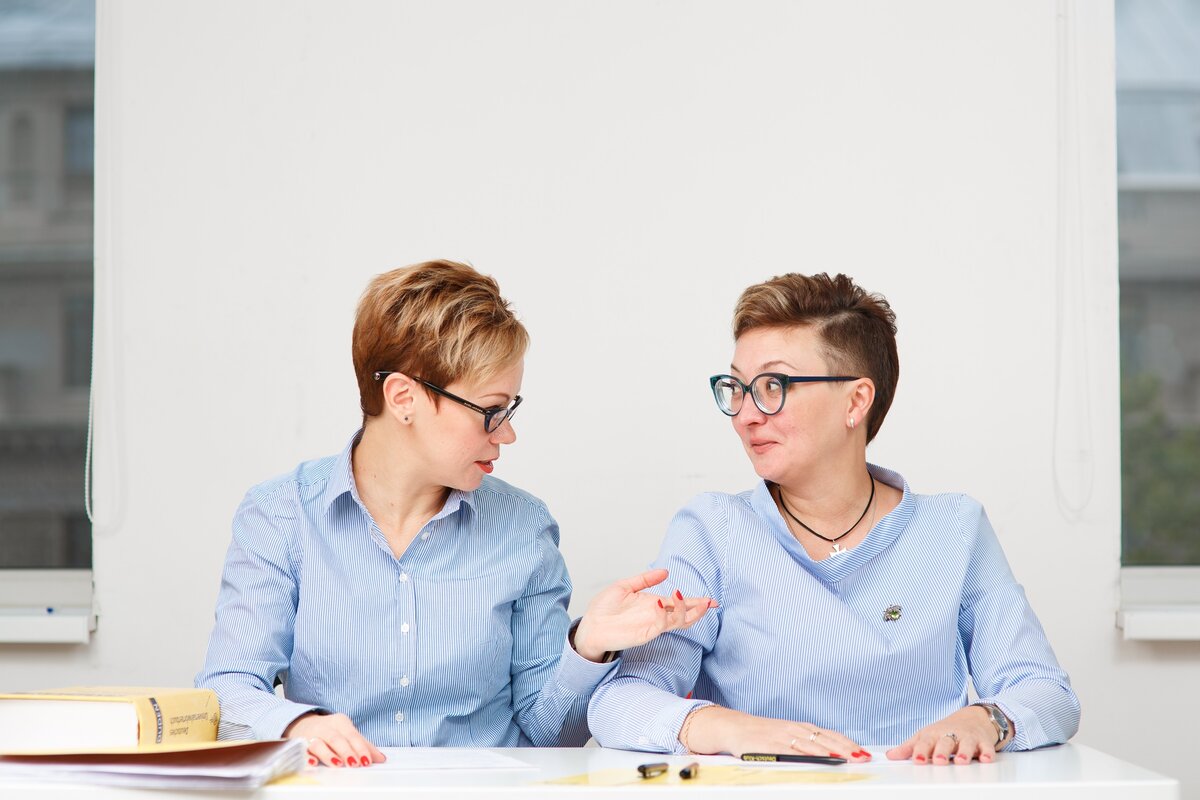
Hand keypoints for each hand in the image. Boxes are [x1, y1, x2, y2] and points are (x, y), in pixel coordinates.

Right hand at [284, 712, 386, 767]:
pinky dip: (307, 757)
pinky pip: (303, 750)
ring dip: (328, 754)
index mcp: (340, 722)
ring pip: (319, 743)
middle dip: (346, 751)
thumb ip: (363, 745)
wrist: (302, 723)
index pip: (352, 735)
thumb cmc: (330, 730)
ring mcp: (312, 735)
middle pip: (337, 738)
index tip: (367, 760)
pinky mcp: (300, 744)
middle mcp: (326, 727)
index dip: (360, 748)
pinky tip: (313, 762)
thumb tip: (380, 758)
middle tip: (355, 763)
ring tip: (338, 764)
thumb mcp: (347, 733)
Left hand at [572, 568, 716, 661]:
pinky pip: (660, 625)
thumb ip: (645, 579)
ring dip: (684, 610)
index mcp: (654, 604)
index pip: (680, 603)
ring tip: (681, 596)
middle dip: (699, 609)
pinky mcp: (644, 634)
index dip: (696, 602)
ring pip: (678, 621)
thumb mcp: (625, 586)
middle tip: (709, 602)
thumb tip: (665, 571)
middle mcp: (657, 615)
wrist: (590, 626)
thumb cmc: (604, 609)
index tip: (711, 600)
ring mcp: (652, 625)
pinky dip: (663, 614)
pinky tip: (659, 603)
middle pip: (685, 614)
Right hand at [681, 706, 870, 761]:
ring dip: (830, 751)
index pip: (829, 735)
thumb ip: (804, 744)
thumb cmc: (760, 734)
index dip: (847, 743)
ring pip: (811, 744)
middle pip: (825, 739)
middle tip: (862, 758)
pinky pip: (791, 750)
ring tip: (847, 759)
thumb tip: (829, 754)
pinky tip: (816, 759)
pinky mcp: (769, 744)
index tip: (863, 753)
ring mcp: (781, 736)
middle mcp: (794, 729)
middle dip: (846, 748)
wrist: (732, 727)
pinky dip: (805, 754)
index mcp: (800, 727)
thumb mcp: (785, 736)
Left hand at [886, 705, 997, 764]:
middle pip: (945, 742)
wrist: (973, 718)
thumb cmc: (945, 731)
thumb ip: (909, 747)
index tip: (916, 760)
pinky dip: (988, 752)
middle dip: (941, 751)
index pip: (925, 743)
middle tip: (939, 760)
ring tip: (961, 761)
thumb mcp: (926, 736)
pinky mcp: (983, 741)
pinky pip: (987, 747)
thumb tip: (890, 755)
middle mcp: (950, 734)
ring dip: (964, 752)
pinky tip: (986, 759)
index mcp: (933, 735)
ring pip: (966, 744)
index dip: (920, 751)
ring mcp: (967, 737)